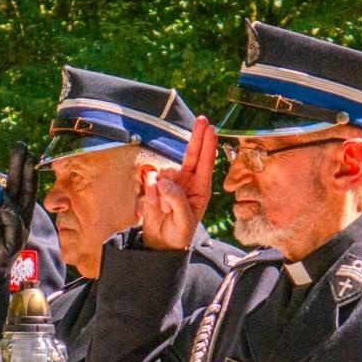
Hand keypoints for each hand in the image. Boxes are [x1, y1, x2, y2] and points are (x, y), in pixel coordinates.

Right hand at [0, 143, 36, 282]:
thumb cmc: (0, 257)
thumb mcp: (12, 244)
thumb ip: (13, 223)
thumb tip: (7, 202)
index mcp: (23, 214)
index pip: (28, 189)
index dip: (30, 173)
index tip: (32, 157)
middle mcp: (10, 207)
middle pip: (15, 181)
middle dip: (17, 163)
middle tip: (20, 145)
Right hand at [138, 116, 215, 250]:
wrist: (160, 242)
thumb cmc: (179, 233)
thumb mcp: (184, 221)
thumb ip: (176, 200)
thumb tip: (163, 180)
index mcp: (200, 189)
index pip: (206, 163)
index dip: (208, 145)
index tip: (211, 129)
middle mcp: (187, 181)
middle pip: (192, 154)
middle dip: (197, 137)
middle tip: (202, 120)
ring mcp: (171, 181)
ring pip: (166, 170)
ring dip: (162, 188)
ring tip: (163, 208)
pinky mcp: (154, 184)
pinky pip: (150, 177)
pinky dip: (150, 190)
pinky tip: (153, 203)